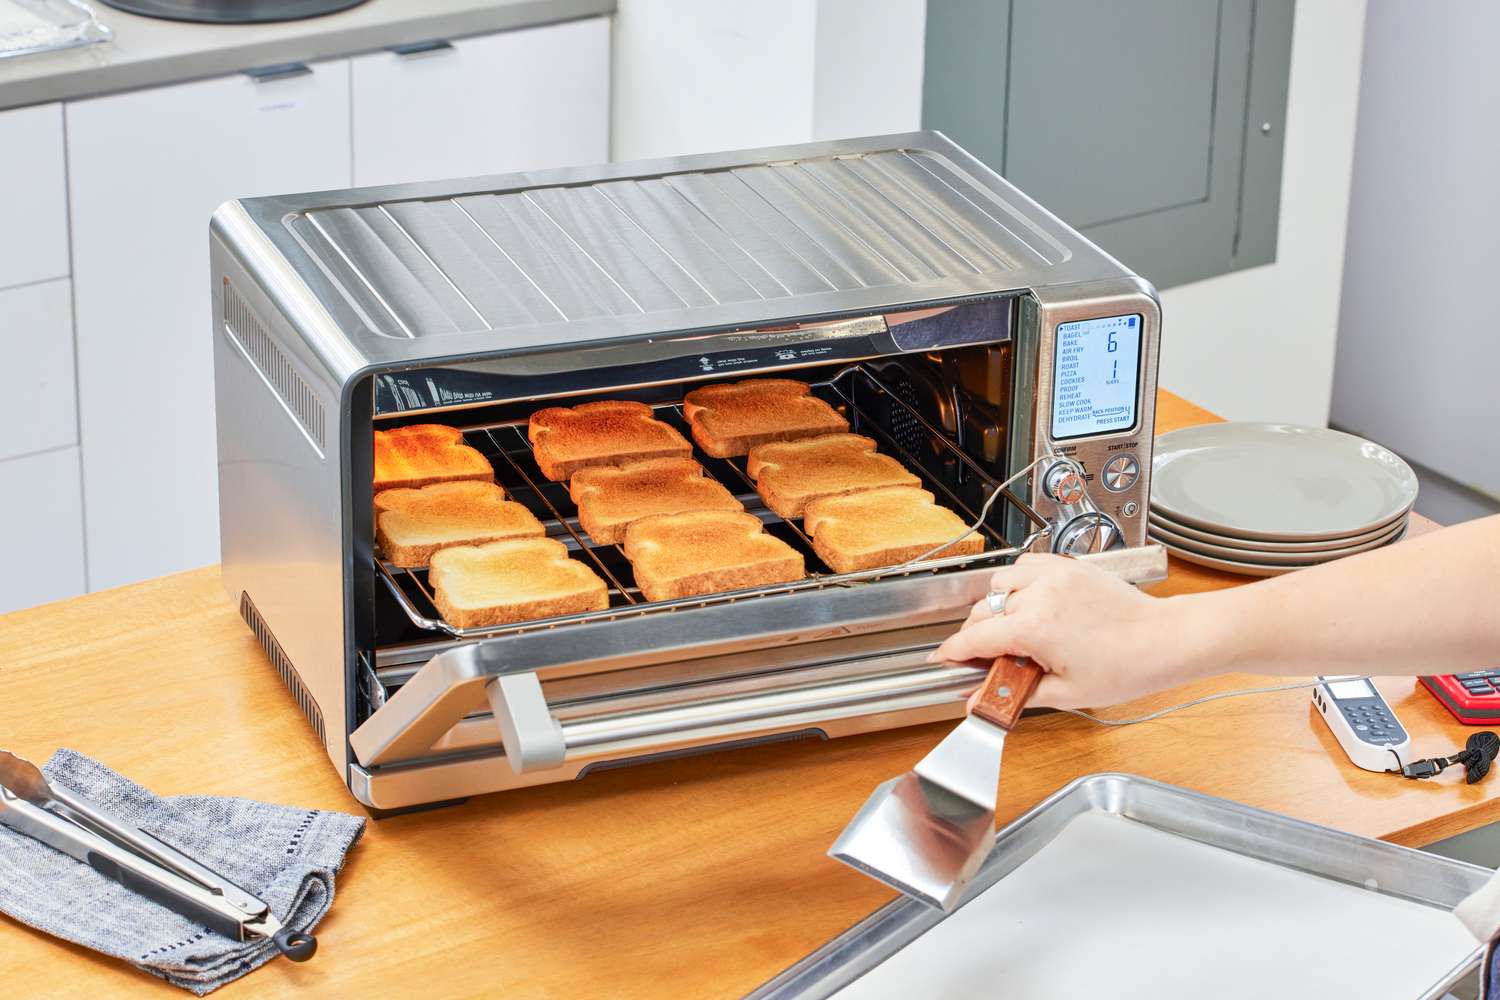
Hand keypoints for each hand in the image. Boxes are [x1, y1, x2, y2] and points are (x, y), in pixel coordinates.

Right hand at [929, 553, 1205, 708]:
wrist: (1164, 639)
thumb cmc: (1126, 666)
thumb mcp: (1066, 693)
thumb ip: (1014, 695)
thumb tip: (980, 702)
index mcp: (1034, 627)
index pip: (974, 638)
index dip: (952, 652)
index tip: (942, 659)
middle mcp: (1039, 594)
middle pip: (982, 611)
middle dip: (976, 635)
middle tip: (987, 658)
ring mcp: (1053, 575)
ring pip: (998, 584)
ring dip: (995, 606)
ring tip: (1010, 630)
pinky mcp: (1067, 566)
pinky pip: (1024, 566)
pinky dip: (1017, 583)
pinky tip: (1028, 603)